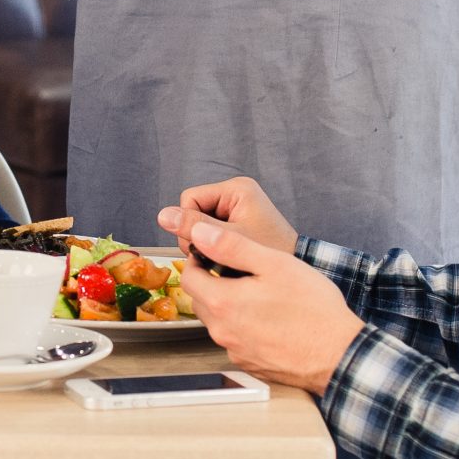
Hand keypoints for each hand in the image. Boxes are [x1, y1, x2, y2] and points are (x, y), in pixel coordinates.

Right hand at [159, 175, 297, 256]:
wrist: (294, 269)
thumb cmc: (271, 253)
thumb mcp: (230, 240)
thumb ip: (196, 227)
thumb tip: (164, 216)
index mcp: (237, 189)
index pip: (190, 199)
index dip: (190, 225)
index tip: (204, 247)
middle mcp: (236, 193)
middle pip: (193, 211)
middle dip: (198, 235)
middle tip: (215, 255)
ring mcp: (237, 206)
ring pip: (200, 223)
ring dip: (205, 242)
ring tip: (223, 257)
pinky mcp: (237, 220)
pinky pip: (211, 230)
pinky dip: (213, 245)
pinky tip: (225, 256)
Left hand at [177, 211, 364, 395]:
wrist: (340, 355)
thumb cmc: (313, 310)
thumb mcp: (273, 264)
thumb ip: (231, 246)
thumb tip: (199, 233)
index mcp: (223, 302)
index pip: (188, 277)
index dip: (199, 261)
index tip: (215, 255)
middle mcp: (222, 331)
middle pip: (201, 300)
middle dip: (212, 283)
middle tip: (240, 273)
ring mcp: (235, 351)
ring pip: (217, 322)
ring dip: (228, 306)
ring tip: (259, 296)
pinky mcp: (250, 364)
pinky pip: (235, 340)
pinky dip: (244, 328)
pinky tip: (269, 321)